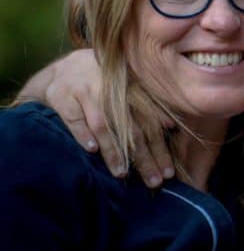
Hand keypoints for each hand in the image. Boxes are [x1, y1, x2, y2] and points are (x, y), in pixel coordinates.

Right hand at [27, 49, 174, 186]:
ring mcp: (87, 93)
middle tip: (153, 182)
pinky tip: (91, 150)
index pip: (150, 125)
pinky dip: (83, 134)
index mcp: (131, 92)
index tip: (168, 173)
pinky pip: (74, 118)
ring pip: (103, 125)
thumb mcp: (126, 90)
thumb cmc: (102, 84)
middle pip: (131, 129)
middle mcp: (112, 92)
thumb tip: (171, 125)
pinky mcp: (63, 97)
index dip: (160, 149)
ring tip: (122, 173)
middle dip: (143, 158)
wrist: (64, 69)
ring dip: (113, 150)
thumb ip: (148, 107)